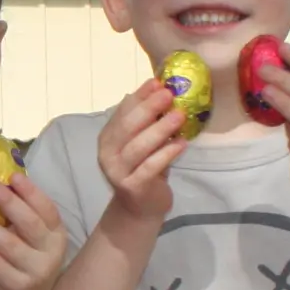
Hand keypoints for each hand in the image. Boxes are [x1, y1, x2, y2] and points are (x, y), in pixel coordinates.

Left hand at [0, 172, 66, 289]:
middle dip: (7, 201)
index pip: (48, 209)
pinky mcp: (17, 286)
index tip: (12, 175)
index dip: (31, 191)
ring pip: (8, 243)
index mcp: (57, 235)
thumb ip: (21, 216)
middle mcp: (52, 253)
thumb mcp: (32, 239)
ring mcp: (36, 271)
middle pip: (30, 223)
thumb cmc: (24, 261)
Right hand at [96, 75, 187, 224]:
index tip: (158, 82)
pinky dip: (166, 154)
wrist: (140, 208)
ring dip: (160, 129)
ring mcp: (118, 171)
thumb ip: (146, 121)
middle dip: (149, 108)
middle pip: (127, 127)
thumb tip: (160, 88)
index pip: (122, 112)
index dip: (140, 96)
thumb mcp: (142, 142)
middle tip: (169, 94)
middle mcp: (107, 153)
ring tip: (180, 115)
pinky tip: (181, 144)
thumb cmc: (144, 168)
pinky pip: (150, 167)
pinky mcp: (132, 186)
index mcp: (108, 137)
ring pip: (138, 147)